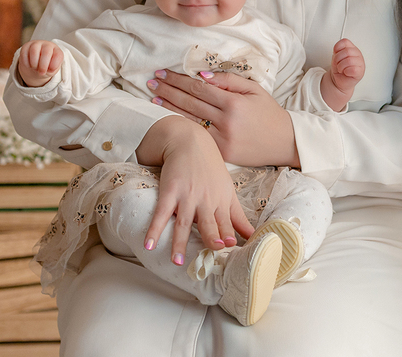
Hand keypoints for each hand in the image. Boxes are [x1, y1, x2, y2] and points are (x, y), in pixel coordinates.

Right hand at [18, 40, 62, 86]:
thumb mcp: (51, 70)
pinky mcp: (26, 46)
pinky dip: (26, 62)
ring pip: (34, 51)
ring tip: (35, 68)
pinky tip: (28, 66)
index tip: (50, 70)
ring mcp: (36, 44)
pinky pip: (24, 53)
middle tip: (41, 72)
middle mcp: (47, 45)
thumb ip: (52, 69)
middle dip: (43, 65)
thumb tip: (47, 69)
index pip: (58, 55)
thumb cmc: (46, 67)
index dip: (54, 65)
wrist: (36, 65)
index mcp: (56, 50)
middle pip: (46, 52)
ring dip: (34, 63)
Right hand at [136, 117, 253, 264]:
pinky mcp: (169, 191)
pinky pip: (162, 213)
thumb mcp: (228, 191)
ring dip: (180, 242)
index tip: (231, 249)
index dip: (229, 235)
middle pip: (209, 223)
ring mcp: (187, 196)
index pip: (227, 223)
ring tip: (177, 262)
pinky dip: (154, 229)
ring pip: (184, 223)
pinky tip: (149, 244)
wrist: (189, 141)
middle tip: (213, 251)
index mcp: (222, 201)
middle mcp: (206, 200)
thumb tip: (252, 236)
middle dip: (212, 237)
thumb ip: (237, 217)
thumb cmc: (210, 169)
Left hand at [146, 69, 298, 167]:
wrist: (285, 142)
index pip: (198, 88)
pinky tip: (169, 118)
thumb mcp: (255, 90)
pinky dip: (182, 126)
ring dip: (169, 108)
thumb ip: (229, 80)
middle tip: (152, 81)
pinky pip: (197, 136)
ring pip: (189, 120)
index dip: (178, 80)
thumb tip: (202, 75)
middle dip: (168, 90)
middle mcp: (226, 122)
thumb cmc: (269, 113)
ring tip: (153, 97)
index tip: (163, 73)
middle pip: (189, 103)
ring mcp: (222, 140)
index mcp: (234, 103)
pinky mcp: (221, 153)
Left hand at [329, 38, 364, 91]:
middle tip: (338, 63)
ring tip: (341, 69)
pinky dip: (346, 72)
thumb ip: (337, 51)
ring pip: (349, 60)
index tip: (335, 54)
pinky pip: (353, 69)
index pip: (345, 42)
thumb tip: (337, 49)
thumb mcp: (335, 57)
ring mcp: (360, 63)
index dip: (337, 48)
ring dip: (341, 66)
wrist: (339, 80)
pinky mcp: (360, 72)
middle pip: (347, 51)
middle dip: (338, 59)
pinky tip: (346, 72)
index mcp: (352, 48)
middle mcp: (357, 54)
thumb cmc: (339, 69)